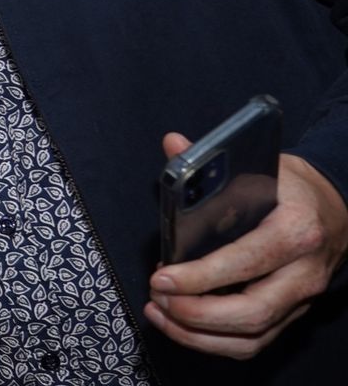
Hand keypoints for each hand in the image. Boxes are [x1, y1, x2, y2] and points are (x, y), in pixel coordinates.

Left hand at [146, 134, 347, 357]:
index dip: (200, 276)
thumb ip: (211, 163)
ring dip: (198, 333)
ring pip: (251, 335)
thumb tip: (172, 144)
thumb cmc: (291, 189)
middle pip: (251, 311)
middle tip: (157, 298)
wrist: (336, 208)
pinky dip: (213, 342)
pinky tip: (181, 327)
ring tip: (159, 313)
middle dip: (195, 312)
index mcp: (295, 231)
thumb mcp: (260, 166)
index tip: (161, 277)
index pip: (247, 262)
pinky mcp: (293, 314)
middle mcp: (304, 272)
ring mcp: (301, 298)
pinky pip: (254, 342)